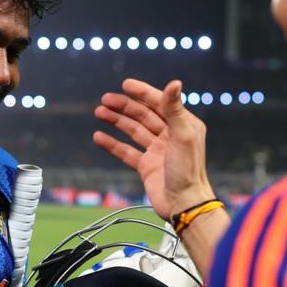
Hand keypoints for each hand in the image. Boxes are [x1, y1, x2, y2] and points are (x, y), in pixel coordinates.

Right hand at [93, 78, 214, 219]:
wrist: (184, 204)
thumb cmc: (188, 170)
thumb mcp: (183, 135)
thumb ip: (174, 109)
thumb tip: (174, 82)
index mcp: (183, 125)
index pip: (159, 103)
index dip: (142, 93)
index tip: (125, 84)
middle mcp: (170, 136)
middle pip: (143, 115)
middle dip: (124, 106)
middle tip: (104, 100)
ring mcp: (157, 151)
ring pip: (133, 131)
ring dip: (116, 121)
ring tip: (99, 112)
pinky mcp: (146, 167)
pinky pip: (126, 152)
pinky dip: (112, 144)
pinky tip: (99, 137)